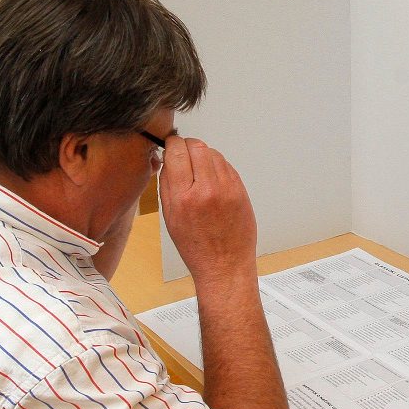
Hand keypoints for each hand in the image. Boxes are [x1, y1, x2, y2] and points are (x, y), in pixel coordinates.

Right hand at [159, 137, 257, 284]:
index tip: (170, 144)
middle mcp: (207, 190)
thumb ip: (167, 185)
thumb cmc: (195, 246)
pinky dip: (217, 166)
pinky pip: (226, 166)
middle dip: (187, 145)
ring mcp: (227, 189)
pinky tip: (211, 178)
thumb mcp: (170, 218)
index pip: (177, 152)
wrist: (225, 265)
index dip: (172, 144)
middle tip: (183, 151)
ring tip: (198, 168)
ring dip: (203, 154)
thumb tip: (167, 159)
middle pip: (197, 146)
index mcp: (184, 198)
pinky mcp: (241, 190)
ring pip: (213, 153)